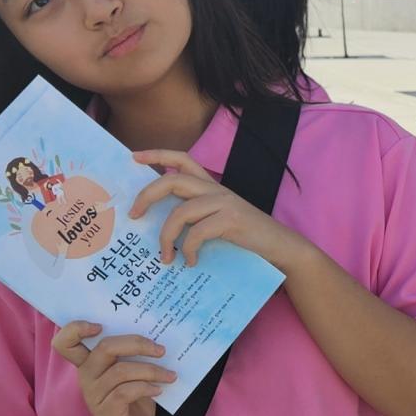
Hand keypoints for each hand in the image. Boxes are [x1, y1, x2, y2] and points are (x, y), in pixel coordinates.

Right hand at [50, 322, 174, 415]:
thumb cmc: (133, 402)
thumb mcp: (133, 374)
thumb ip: (134, 355)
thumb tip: (160, 335)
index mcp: (90, 363)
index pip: (65, 342)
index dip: (75, 329)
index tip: (99, 325)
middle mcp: (87, 377)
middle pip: (104, 348)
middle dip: (136, 343)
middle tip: (161, 349)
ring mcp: (94, 396)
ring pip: (121, 371)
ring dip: (151, 370)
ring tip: (170, 375)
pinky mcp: (106, 413)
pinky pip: (126, 391)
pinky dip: (146, 387)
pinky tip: (159, 389)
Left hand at [129, 149, 305, 269]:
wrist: (280, 247)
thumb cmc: (246, 237)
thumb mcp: (218, 220)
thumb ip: (196, 216)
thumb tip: (162, 227)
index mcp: (211, 187)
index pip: (183, 159)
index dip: (158, 154)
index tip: (134, 157)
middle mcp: (216, 189)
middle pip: (172, 180)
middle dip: (147, 196)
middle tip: (134, 216)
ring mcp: (224, 203)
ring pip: (181, 211)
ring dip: (166, 236)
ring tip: (165, 257)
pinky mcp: (231, 220)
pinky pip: (197, 232)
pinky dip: (188, 249)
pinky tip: (190, 261)